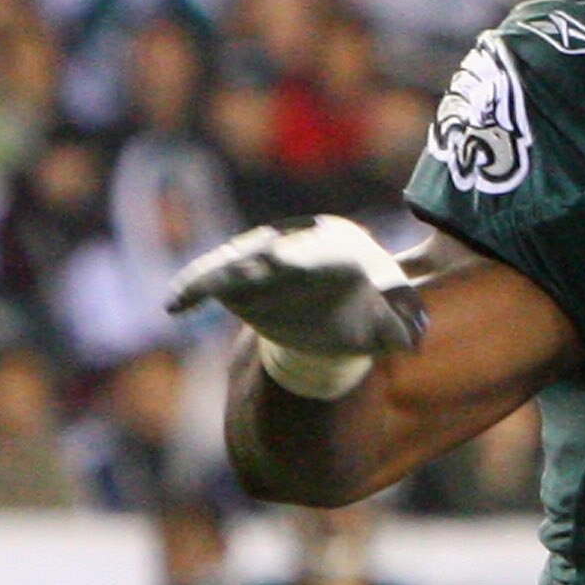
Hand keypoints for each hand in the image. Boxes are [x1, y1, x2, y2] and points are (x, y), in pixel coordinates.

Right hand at [167, 215, 425, 360]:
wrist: (337, 319)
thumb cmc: (369, 315)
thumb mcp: (391, 321)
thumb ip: (402, 325)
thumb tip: (411, 341)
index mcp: (336, 247)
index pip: (318, 249)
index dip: (298, 254)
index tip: (276, 255)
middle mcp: (294, 244)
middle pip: (268, 249)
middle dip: (250, 257)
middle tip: (232, 268)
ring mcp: (261, 258)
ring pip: (235, 262)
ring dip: (216, 275)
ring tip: (190, 293)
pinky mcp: (237, 279)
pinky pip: (209, 279)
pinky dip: (192, 289)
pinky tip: (173, 308)